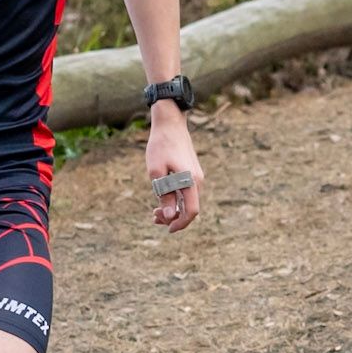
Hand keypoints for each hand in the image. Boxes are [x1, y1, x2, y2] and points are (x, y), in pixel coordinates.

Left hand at [145, 105, 202, 232]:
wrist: (170, 123)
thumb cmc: (161, 146)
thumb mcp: (157, 172)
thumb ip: (165, 195)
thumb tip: (170, 216)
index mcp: (190, 181)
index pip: (191, 211)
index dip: (180, 223)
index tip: (167, 229)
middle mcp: (197, 180)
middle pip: (190, 208)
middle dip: (173, 217)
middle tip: (153, 217)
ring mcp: (196, 176)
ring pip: (188, 200)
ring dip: (174, 208)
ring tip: (155, 211)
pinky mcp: (192, 171)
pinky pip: (187, 191)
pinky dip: (176, 198)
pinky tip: (163, 198)